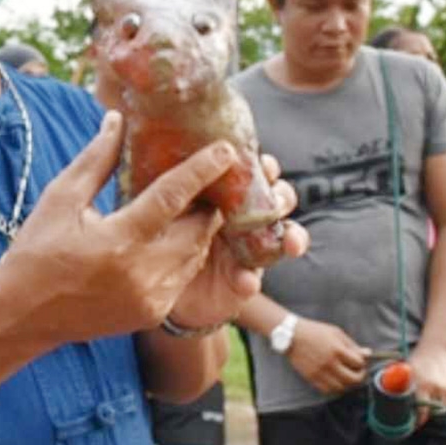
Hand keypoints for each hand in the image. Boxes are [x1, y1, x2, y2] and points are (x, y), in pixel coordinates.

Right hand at [0, 111, 236, 344]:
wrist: (22, 316)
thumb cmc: (36, 252)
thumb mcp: (60, 199)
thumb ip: (95, 160)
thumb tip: (117, 120)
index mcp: (118, 241)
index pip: (172, 197)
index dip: (202, 170)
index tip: (226, 150)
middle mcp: (142, 273)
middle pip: (198, 229)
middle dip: (210, 202)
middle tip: (217, 178)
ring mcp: (150, 298)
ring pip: (196, 255)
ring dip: (201, 229)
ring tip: (202, 202)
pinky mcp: (151, 314)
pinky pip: (183, 277)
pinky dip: (186, 254)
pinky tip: (177, 235)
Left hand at [167, 154, 305, 328]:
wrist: (152, 281)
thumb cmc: (162, 231)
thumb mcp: (167, 205)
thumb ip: (176, 187)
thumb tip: (178, 162)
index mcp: (228, 195)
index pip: (255, 175)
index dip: (266, 169)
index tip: (266, 167)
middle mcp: (244, 220)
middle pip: (278, 201)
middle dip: (283, 198)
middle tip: (276, 202)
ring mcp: (248, 251)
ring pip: (283, 240)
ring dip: (292, 238)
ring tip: (291, 244)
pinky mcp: (241, 282)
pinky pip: (253, 280)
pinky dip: (250, 280)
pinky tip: (245, 280)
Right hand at [285, 318, 368, 394]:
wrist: (291, 336)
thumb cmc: (314, 331)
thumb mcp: (336, 333)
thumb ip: (352, 345)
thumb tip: (367, 354)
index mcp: (337, 350)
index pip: (359, 363)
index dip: (362, 363)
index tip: (360, 361)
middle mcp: (330, 363)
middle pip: (353, 379)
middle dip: (359, 376)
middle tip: (358, 372)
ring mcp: (320, 373)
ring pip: (342, 388)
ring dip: (347, 384)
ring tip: (346, 376)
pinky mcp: (312, 378)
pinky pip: (328, 390)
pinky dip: (335, 388)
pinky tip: (335, 380)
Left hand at [407, 343, 445, 425]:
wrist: (437, 349)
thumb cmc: (418, 360)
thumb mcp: (407, 371)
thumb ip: (402, 386)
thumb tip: (390, 400)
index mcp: (422, 385)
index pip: (421, 412)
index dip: (416, 421)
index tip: (411, 424)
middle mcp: (436, 389)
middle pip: (430, 413)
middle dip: (423, 415)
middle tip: (417, 415)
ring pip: (439, 409)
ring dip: (432, 408)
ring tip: (425, 400)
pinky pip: (445, 402)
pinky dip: (439, 401)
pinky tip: (433, 392)